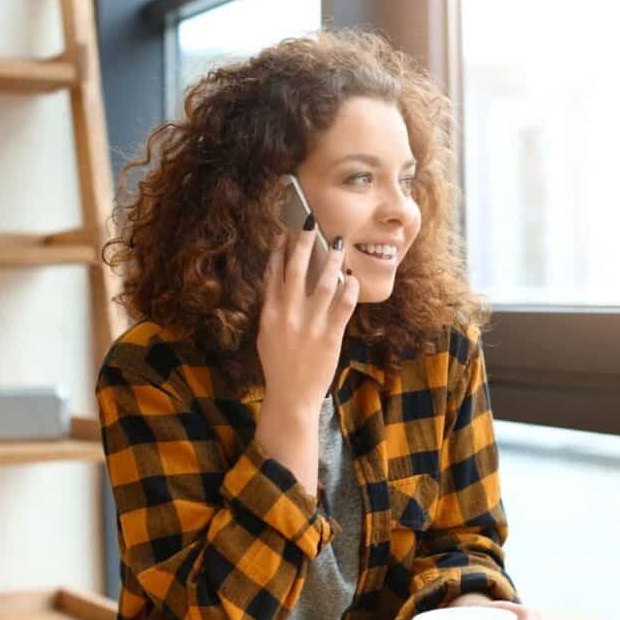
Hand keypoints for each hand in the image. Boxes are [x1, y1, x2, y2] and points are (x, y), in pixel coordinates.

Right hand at [258, 213, 358, 414]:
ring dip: (331, 260)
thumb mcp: (266, 336)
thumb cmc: (278, 367)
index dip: (278, 251)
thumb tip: (277, 287)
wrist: (290, 396)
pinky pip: (343, 306)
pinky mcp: (330, 336)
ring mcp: (310, 326)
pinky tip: (353, 277)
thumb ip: (272, 311)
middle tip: (311, 223)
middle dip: (303, 243)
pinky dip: (349, 289)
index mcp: (269, 315)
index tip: (284, 233)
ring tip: (338, 243)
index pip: (273, 275)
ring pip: (323, 284)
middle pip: (296, 271)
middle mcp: (288, 316)